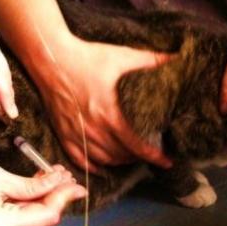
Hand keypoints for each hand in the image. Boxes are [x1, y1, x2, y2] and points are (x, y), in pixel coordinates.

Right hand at [0, 156, 85, 225]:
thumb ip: (31, 184)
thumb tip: (60, 183)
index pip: (45, 215)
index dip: (64, 198)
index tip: (79, 184)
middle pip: (39, 218)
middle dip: (55, 195)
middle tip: (65, 174)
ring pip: (29, 217)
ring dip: (42, 196)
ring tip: (52, 173)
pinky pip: (15, 217)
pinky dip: (26, 201)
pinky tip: (34, 184)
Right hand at [36, 37, 170, 171]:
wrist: (51, 58)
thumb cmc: (86, 57)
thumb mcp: (121, 57)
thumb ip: (150, 60)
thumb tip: (175, 58)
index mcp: (109, 115)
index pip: (136, 146)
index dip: (154, 156)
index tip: (167, 162)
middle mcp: (93, 129)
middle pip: (121, 156)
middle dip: (139, 158)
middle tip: (150, 154)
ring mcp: (77, 134)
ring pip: (103, 160)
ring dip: (120, 162)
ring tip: (131, 158)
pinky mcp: (63, 133)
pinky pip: (80, 159)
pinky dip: (93, 167)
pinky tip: (103, 168)